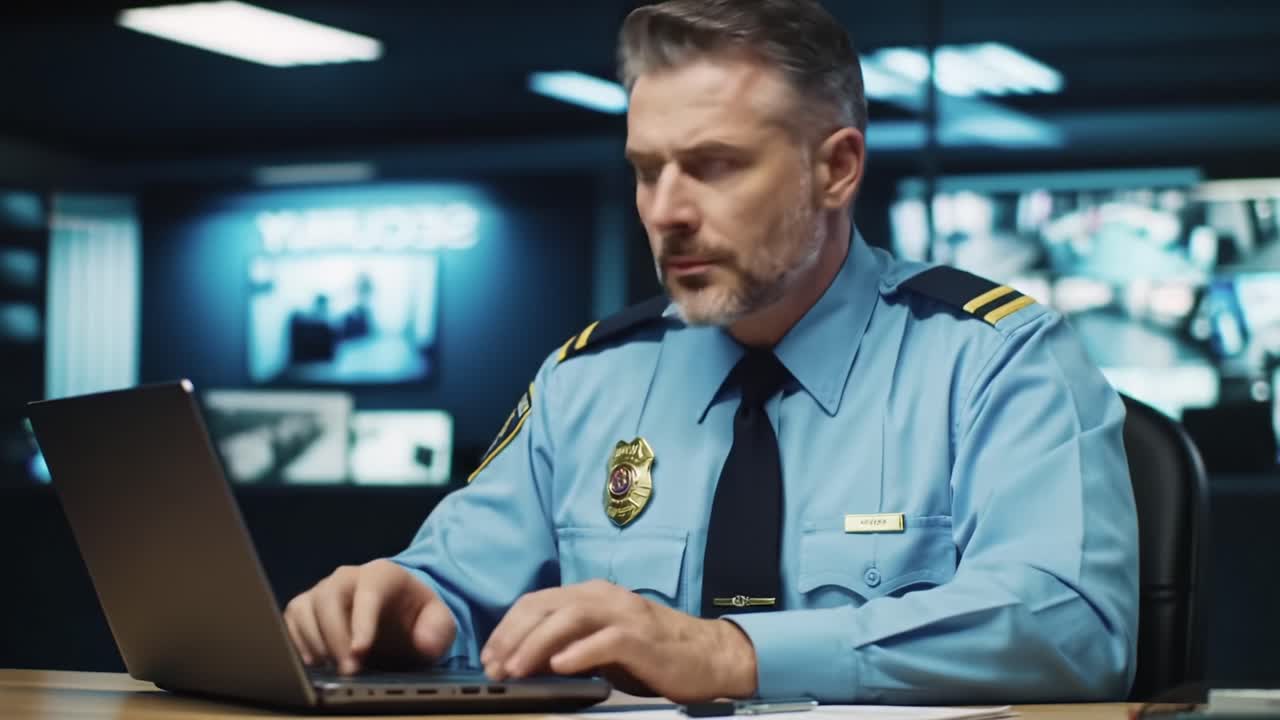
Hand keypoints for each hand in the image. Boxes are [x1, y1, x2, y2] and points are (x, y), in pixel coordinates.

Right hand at [283, 559, 456, 674]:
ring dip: (314, 643)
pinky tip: (314, 663)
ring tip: (332, 669)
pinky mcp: (305, 609)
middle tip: (347, 670)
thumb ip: (438, 630)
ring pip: (304, 610)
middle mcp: (346, 577)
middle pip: (329, 599)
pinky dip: (297, 643)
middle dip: (335, 637)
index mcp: (381, 574)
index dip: (362, 622)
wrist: (398, 615)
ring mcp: (322, 591)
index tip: (360, 652)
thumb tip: (423, 642)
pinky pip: (289, 622)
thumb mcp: (438, 621)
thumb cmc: (415, 616)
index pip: (368, 593)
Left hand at [480, 580, 756, 702]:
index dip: (506, 628)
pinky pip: (606, 640)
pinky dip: (579, 652)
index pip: (536, 603)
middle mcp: (604, 596)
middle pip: (546, 606)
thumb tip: (523, 662)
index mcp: (590, 595)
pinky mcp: (642, 637)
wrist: (708, 656)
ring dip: (537, 644)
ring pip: (570, 618)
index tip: (488, 657)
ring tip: (516, 669)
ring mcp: (624, 614)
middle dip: (513, 637)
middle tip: (494, 667)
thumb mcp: (601, 645)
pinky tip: (560, 667)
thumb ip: (567, 645)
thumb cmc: (652, 653)